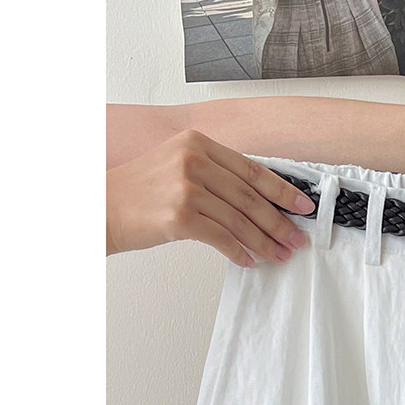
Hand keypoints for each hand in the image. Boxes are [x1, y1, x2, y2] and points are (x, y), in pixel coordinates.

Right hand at [107, 129, 313, 265]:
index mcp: (196, 143)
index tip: (304, 206)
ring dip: (264, 242)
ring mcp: (185, 188)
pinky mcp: (179, 216)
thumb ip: (214, 174)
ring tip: (279, 254)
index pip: (251, 169)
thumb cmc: (139, 193)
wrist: (100, 209)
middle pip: (250, 197)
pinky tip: (249, 260)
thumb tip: (259, 200)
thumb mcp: (176, 165)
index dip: (282, 190)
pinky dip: (240, 252)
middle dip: (279, 222)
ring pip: (240, 220)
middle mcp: (192, 160)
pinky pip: (222, 238)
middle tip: (296, 238)